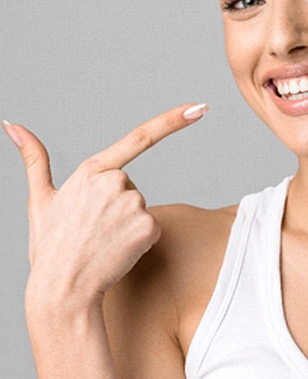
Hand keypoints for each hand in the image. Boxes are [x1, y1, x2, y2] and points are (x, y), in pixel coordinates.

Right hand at [2, 103, 207, 301]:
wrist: (62, 291)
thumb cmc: (51, 246)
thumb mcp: (40, 200)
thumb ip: (33, 159)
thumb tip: (13, 125)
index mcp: (91, 170)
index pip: (139, 137)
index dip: (173, 120)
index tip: (199, 107)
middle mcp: (115, 182)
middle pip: (131, 187)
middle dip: (117, 205)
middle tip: (93, 230)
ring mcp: (134, 204)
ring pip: (140, 209)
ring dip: (126, 225)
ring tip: (101, 242)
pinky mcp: (148, 226)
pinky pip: (152, 228)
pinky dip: (139, 241)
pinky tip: (117, 252)